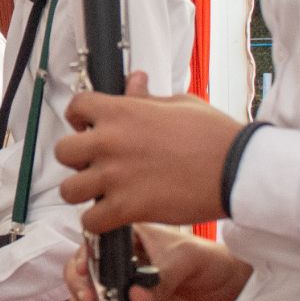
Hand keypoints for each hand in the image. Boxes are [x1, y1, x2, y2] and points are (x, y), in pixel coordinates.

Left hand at [56, 72, 243, 231]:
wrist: (237, 170)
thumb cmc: (214, 134)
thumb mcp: (179, 104)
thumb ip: (147, 97)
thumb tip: (135, 79)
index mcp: (122, 111)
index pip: (76, 106)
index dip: (79, 117)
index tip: (88, 127)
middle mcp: (111, 142)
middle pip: (63, 151)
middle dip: (76, 158)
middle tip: (96, 164)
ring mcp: (115, 176)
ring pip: (69, 189)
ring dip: (84, 192)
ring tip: (104, 192)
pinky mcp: (127, 208)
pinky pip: (90, 221)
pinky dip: (98, 221)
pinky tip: (114, 215)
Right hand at [64, 225, 250, 300]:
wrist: (232, 296)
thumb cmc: (212, 263)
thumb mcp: (188, 260)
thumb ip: (164, 276)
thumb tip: (137, 297)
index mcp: (131, 237)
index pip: (96, 240)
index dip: (84, 255)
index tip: (84, 271)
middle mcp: (122, 262)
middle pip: (83, 268)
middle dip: (78, 284)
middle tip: (89, 299)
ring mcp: (124, 289)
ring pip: (86, 295)